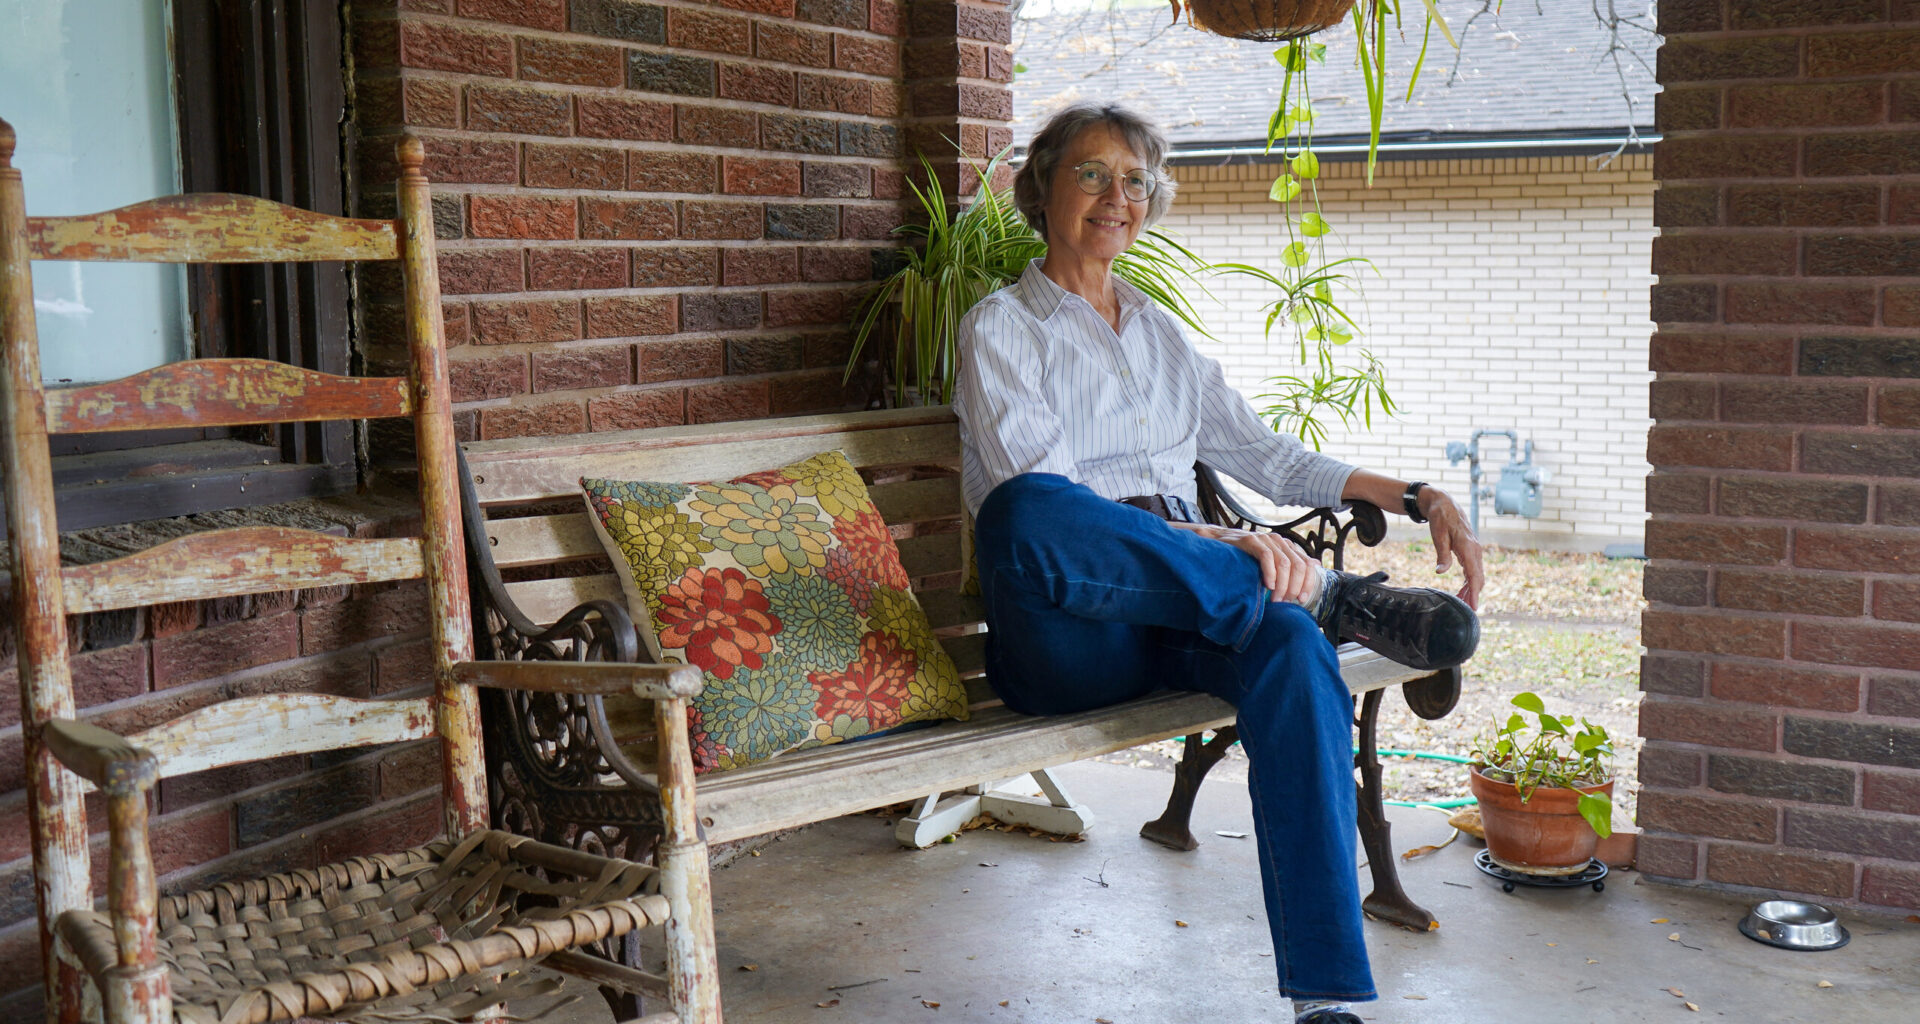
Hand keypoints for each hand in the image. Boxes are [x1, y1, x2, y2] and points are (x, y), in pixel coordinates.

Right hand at [1191, 524, 1320, 603]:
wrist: (1217, 543)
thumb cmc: (1244, 557)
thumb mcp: (1270, 562)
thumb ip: (1291, 564)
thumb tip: (1317, 564)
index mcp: (1287, 546)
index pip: (1307, 564)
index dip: (1308, 582)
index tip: (1301, 599)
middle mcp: (1279, 541)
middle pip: (1299, 566)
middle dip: (1295, 587)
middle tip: (1285, 602)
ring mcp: (1265, 539)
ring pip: (1284, 564)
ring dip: (1282, 585)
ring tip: (1275, 599)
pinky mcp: (1251, 540)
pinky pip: (1267, 557)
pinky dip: (1270, 574)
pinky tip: (1267, 586)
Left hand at [1418, 487, 1483, 608]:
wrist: (1444, 504)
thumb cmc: (1440, 518)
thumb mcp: (1438, 535)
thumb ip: (1442, 554)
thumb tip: (1440, 572)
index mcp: (1468, 547)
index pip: (1474, 575)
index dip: (1474, 592)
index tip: (1473, 606)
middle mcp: (1475, 549)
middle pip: (1478, 577)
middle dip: (1474, 594)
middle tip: (1468, 611)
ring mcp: (1474, 550)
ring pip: (1476, 574)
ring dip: (1471, 589)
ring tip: (1463, 603)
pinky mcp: (1470, 550)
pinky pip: (1473, 569)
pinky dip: (1470, 581)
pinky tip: (1464, 590)